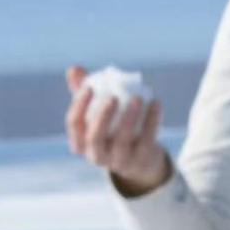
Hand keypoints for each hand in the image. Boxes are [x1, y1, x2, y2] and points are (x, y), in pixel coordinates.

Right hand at [64, 65, 171, 196]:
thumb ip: (83, 91)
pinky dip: (152, 121)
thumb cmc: (111, 128)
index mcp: (81, 143)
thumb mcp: (97, 111)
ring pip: (122, 141)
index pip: (74, 124)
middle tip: (113, 97)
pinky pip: (147, 141)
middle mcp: (97, 155)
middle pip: (95, 138)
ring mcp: (119, 160)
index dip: (79, 105)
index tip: (89, 87)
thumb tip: (74, 69)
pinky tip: (156, 102)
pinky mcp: (141, 160)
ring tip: (138, 97)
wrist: (140, 158)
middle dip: (102, 117)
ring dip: (129, 119)